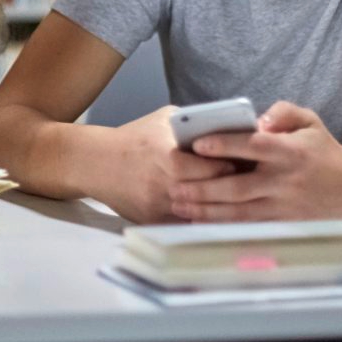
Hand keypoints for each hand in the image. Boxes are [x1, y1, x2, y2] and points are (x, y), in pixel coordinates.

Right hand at [92, 106, 243, 222]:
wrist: (96, 163)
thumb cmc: (134, 137)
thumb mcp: (162, 120)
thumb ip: (191, 123)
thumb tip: (226, 126)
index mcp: (166, 155)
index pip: (210, 167)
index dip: (229, 166)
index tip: (243, 163)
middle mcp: (162, 183)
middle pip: (208, 191)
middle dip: (228, 187)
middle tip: (246, 182)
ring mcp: (157, 204)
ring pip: (199, 211)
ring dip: (216, 205)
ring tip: (233, 196)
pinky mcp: (152, 219)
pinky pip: (184, 221)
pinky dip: (199, 216)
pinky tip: (213, 210)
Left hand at [170, 101, 341, 220]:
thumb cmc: (321, 149)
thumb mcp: (309, 121)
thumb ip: (283, 112)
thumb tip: (259, 120)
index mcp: (290, 152)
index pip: (254, 147)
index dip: (226, 145)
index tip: (198, 144)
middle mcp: (285, 182)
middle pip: (239, 187)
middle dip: (204, 188)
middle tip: (174, 185)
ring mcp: (284, 207)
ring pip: (239, 213)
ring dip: (206, 211)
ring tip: (178, 205)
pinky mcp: (284, 225)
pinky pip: (248, 228)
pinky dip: (222, 227)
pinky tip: (199, 223)